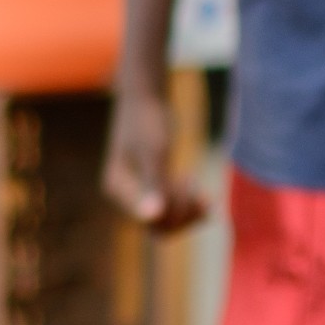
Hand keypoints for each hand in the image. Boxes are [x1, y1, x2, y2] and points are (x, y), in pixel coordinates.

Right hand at [102, 89, 203, 233]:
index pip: (150, 220)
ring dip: (188, 214)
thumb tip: (150, 216)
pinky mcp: (151, 187)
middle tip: (199, 191)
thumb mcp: (153, 152)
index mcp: (118, 189)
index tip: (189, 182)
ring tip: (206, 198)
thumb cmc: (147, 120)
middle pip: (158, 227)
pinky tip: (204, 197)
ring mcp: (137, 192)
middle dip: (183, 215)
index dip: (175, 212)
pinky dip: (188, 207)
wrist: (145, 97)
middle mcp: (125, 195)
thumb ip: (153, 184)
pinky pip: (170, 209)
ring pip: (166, 221)